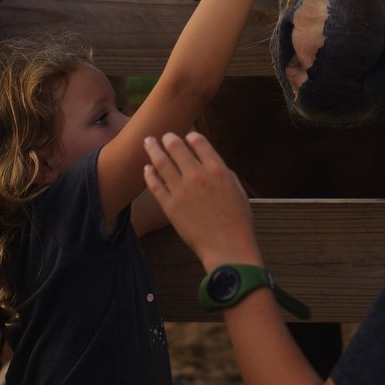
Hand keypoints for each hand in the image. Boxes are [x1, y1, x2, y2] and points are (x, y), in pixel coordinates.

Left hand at [143, 131, 260, 268]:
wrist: (228, 247)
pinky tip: (146, 169)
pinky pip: (155, 185)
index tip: (187, 136)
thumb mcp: (237, 190)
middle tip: (164, 136)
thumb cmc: (238, 221)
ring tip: (148, 142)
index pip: (199, 142)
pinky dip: (149, 174)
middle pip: (176, 147)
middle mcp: (197, 175)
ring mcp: (181, 190)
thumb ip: (222, 173)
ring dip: (153, 149)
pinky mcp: (169, 206)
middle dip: (168, 138)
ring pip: (161, 163)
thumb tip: (210, 163)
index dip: (191, 136)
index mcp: (217, 169)